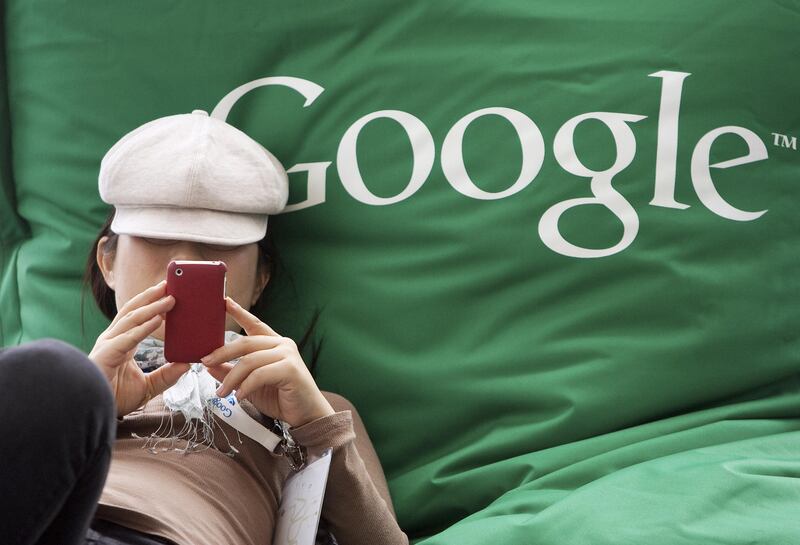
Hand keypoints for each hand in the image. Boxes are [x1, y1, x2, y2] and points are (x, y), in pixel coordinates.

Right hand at [88, 280, 190, 416]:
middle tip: (170, 284)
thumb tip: (187, 364)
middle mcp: (113, 339)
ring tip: (171, 298)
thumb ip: (166, 375)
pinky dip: (144, 327)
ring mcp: (109, 344)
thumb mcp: (148, 386)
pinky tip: (159, 319)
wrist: (95, 412)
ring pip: (132, 319)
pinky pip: (129, 337)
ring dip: (153, 307)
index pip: (138, 317)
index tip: (170, 293)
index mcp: (122, 342)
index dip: (152, 304)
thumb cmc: (115, 398)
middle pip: (134, 311)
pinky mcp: (107, 354)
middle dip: (151, 296)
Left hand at [200, 297, 334, 427]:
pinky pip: (260, 374)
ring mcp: (288, 355)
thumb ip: (231, 373)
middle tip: (205, 362)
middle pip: (246, 342)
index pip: (254, 324)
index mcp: (274, 344)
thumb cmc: (281, 398)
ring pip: (250, 361)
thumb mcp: (250, 385)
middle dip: (223, 352)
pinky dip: (246, 386)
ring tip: (221, 392)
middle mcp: (282, 344)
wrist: (307, 414)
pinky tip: (239, 396)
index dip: (239, 312)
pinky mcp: (290, 369)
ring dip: (231, 378)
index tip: (225, 302)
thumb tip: (209, 365)